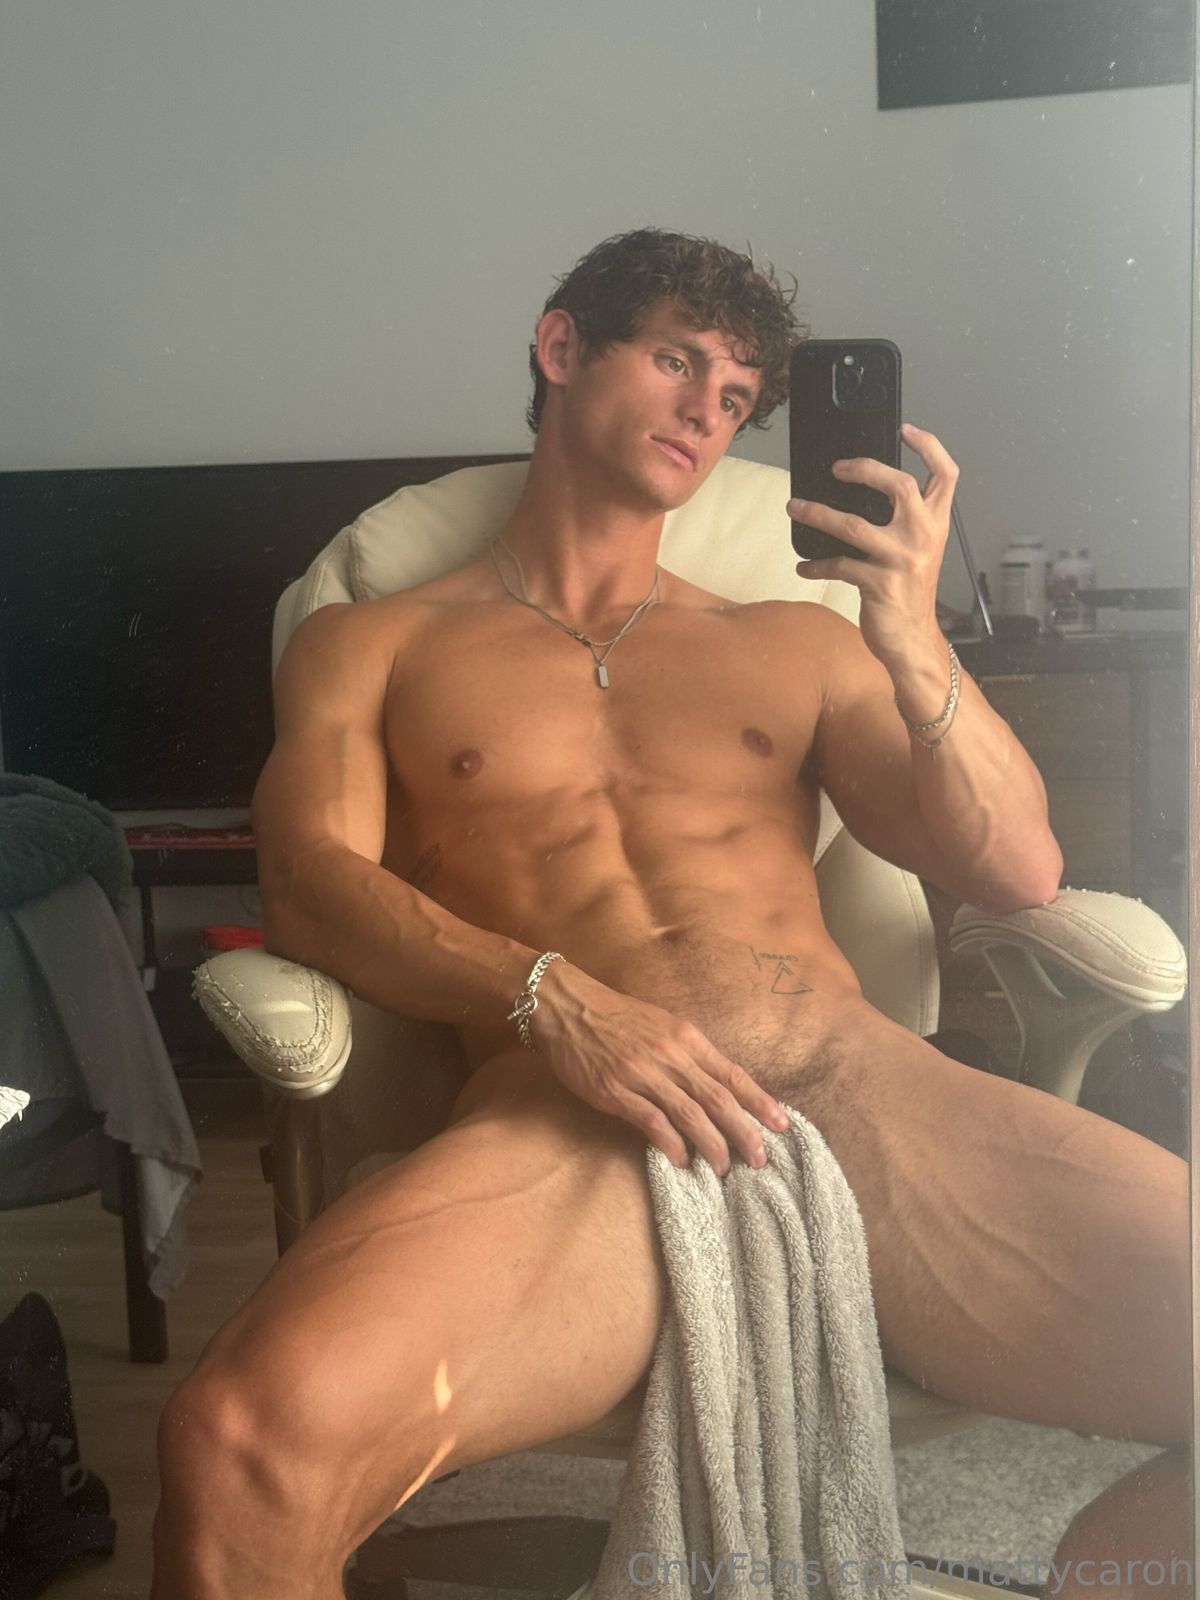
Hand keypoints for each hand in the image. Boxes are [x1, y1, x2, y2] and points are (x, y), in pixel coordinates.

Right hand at [529, 965, 790, 1175]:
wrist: (568, 1007)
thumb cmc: (617, 1017)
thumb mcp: (662, 1025)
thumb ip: (688, 1054)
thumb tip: (716, 1088)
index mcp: (686, 1038)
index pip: (732, 1074)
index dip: (759, 1101)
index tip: (782, 1125)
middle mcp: (671, 1055)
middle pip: (718, 1099)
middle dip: (745, 1131)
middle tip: (761, 1159)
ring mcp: (643, 1074)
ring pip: (690, 1114)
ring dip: (713, 1144)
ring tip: (725, 1168)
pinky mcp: (615, 1091)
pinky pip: (652, 1122)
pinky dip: (671, 1143)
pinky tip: (682, 1160)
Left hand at [788, 421, 959, 673]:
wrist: (913, 641)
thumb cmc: (909, 593)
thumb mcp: (918, 552)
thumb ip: (903, 522)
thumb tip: (859, 493)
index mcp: (936, 525)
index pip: (945, 475)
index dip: (929, 446)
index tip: (906, 429)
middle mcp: (923, 537)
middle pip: (900, 485)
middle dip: (865, 468)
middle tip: (836, 467)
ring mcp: (902, 561)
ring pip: (853, 525)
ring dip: (817, 514)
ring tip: (794, 507)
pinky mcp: (880, 585)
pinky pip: (839, 566)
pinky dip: (816, 565)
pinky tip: (804, 566)